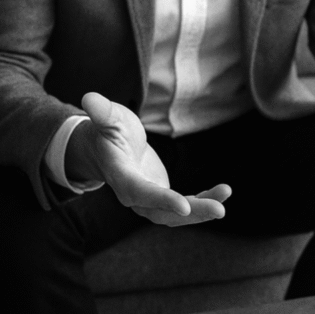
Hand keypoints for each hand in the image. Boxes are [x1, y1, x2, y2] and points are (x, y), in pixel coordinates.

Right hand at [66, 92, 230, 226]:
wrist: (106, 148)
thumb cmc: (109, 130)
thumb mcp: (108, 117)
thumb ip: (102, 112)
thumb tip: (89, 98)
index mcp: (120, 176)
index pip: (140, 192)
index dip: (162, 200)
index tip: (185, 206)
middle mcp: (133, 195)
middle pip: (162, 212)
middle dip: (192, 213)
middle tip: (219, 210)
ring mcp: (148, 201)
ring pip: (176, 215)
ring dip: (202, 210)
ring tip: (225, 195)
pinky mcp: (162, 199)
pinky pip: (185, 206)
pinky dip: (204, 200)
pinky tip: (222, 193)